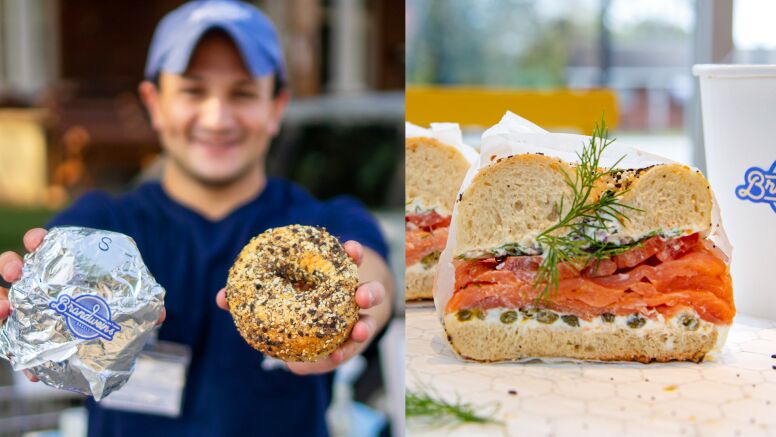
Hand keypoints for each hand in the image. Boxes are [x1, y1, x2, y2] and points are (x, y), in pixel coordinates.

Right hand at [1, 228, 165, 382]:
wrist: (101, 341)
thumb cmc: (111, 308)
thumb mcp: (126, 301)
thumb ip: (141, 304)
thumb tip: (161, 314)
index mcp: (61, 266)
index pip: (42, 244)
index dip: (36, 240)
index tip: (36, 241)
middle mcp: (38, 283)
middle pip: (13, 267)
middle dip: (10, 265)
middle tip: (17, 272)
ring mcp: (28, 308)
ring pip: (3, 298)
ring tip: (5, 309)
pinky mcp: (25, 336)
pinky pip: (13, 342)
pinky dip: (18, 354)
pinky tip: (29, 368)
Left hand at [215, 240, 385, 374]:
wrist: (313, 329)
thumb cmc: (293, 304)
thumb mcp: (278, 295)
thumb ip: (252, 296)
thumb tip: (222, 298)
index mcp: (336, 278)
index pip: (349, 262)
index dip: (353, 253)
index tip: (352, 248)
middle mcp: (351, 300)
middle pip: (367, 291)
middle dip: (368, 291)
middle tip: (360, 296)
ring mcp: (353, 323)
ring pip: (366, 322)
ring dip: (364, 326)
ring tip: (358, 331)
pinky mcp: (347, 346)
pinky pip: (348, 350)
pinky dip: (341, 353)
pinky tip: (333, 357)